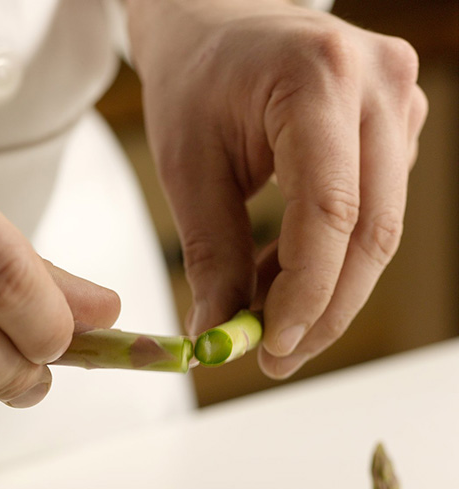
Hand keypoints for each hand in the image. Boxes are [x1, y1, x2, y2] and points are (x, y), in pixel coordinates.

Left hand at [126, 0, 427, 376]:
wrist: (215, 19)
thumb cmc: (195, 80)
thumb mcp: (188, 168)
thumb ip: (211, 256)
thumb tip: (217, 338)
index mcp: (317, 79)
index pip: (330, 213)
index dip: (307, 295)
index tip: (273, 349)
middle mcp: (378, 86)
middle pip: (371, 232)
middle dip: (324, 310)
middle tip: (277, 358)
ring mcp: (398, 104)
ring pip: (377, 232)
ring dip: (323, 288)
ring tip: (262, 310)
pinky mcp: (397, 128)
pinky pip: (373, 215)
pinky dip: (329, 259)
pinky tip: (282, 271)